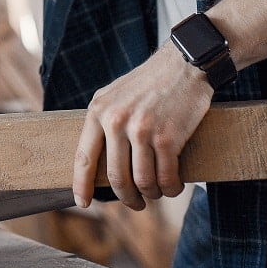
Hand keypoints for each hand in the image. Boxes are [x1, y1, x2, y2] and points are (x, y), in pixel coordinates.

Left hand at [71, 44, 213, 209]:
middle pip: (116, 177)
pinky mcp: (168, 137)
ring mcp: (141, 130)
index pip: (84, 157)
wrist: (185, 64)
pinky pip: (166, 177)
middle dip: (126, 197)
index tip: (82, 202)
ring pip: (142, 181)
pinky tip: (173, 186)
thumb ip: (104, 121)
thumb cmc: (150, 82)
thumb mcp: (115, 94)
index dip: (81, 184)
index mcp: (98, 111)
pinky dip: (171, 188)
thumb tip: (95, 158)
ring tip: (157, 192)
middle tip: (136, 203)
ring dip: (151, 194)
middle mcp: (116, 121)